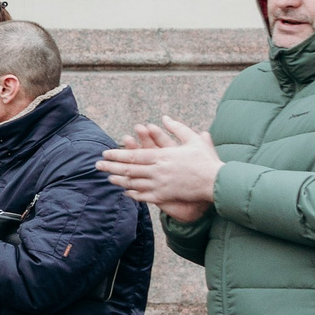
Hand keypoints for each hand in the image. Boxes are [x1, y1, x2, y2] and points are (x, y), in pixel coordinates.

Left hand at [98, 119, 219, 222]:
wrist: (218, 182)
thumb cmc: (206, 160)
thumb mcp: (193, 140)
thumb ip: (177, 128)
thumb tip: (165, 117)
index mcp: (162, 156)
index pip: (134, 155)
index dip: (118, 154)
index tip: (106, 152)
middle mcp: (158, 170)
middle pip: (129, 169)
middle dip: (111, 166)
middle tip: (97, 165)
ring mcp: (160, 185)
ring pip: (133, 183)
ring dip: (119, 180)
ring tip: (107, 178)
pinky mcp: (165, 196)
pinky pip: (144, 196)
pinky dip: (133, 194)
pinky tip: (125, 192)